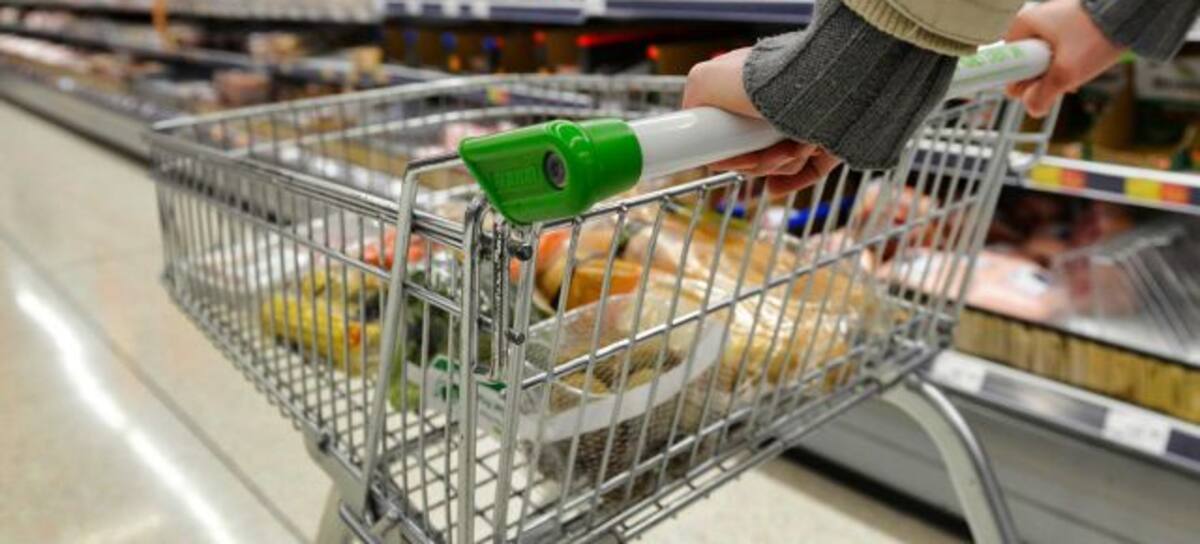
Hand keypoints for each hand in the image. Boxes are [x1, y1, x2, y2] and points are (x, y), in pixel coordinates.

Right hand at [682, 48, 841, 194]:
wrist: (822, 85)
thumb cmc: (763, 80)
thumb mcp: (706, 78)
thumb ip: (694, 96)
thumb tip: (691, 119)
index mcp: (754, 86)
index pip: (733, 129)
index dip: (728, 151)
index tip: (722, 160)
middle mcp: (781, 103)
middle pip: (757, 149)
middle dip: (753, 160)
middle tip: (753, 158)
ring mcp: (806, 121)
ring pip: (782, 160)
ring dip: (777, 163)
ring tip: (789, 149)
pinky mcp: (831, 138)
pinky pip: (808, 171)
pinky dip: (791, 180)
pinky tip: (776, 186)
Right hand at [1004, 0, 1124, 116]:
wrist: (1131, 14)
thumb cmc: (1095, 35)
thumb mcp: (1066, 73)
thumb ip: (1043, 95)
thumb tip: (1032, 110)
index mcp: (1023, 24)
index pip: (1007, 62)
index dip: (1021, 80)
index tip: (1039, 85)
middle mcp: (1034, 20)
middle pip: (1026, 63)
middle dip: (1043, 78)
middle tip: (1063, 80)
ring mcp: (1053, 22)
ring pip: (1045, 60)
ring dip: (1059, 74)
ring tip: (1077, 73)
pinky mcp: (1070, 26)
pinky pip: (1060, 53)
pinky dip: (1070, 64)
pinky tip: (1084, 67)